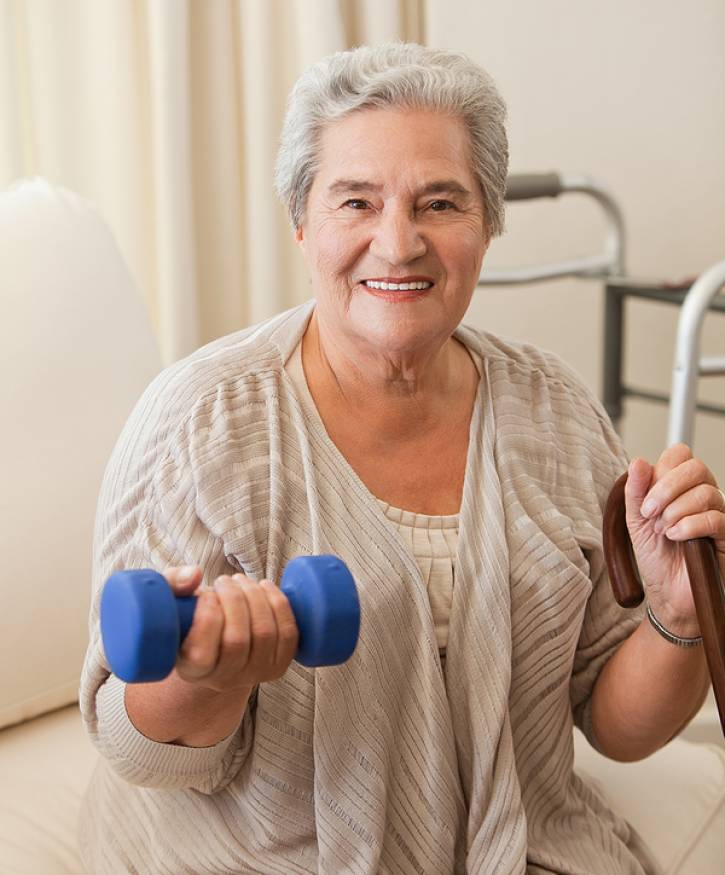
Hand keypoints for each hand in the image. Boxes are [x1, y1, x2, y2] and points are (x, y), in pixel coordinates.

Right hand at [162, 565, 298, 693]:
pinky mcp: (279, 664)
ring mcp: (255, 674)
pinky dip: (279, 604)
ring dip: (255, 596)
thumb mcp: (169, 604)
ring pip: (265, 634)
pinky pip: (288, 634)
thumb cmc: (190, 619)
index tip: (207, 594)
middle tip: (225, 580)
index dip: (207, 619)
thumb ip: (171, 584)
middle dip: (234, 600)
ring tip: (241, 580)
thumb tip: (194, 574)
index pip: (202, 655)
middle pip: (237, 640)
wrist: (216, 642)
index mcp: (192, 672)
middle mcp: (224, 680)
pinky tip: (265, 586)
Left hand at [624, 443, 724, 637]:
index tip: (644, 498)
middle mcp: (703, 495)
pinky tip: (676, 538)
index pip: (680, 455)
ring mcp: (718, 513)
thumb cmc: (655, 557)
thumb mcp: (636, 522)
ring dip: (676, 512)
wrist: (667, 594)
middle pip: (696, 467)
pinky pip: (715, 518)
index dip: (662, 470)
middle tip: (650, 513)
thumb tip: (638, 462)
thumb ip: (635, 491)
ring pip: (706, 493)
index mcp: (680, 486)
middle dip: (666, 488)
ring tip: (664, 531)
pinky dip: (689, 526)